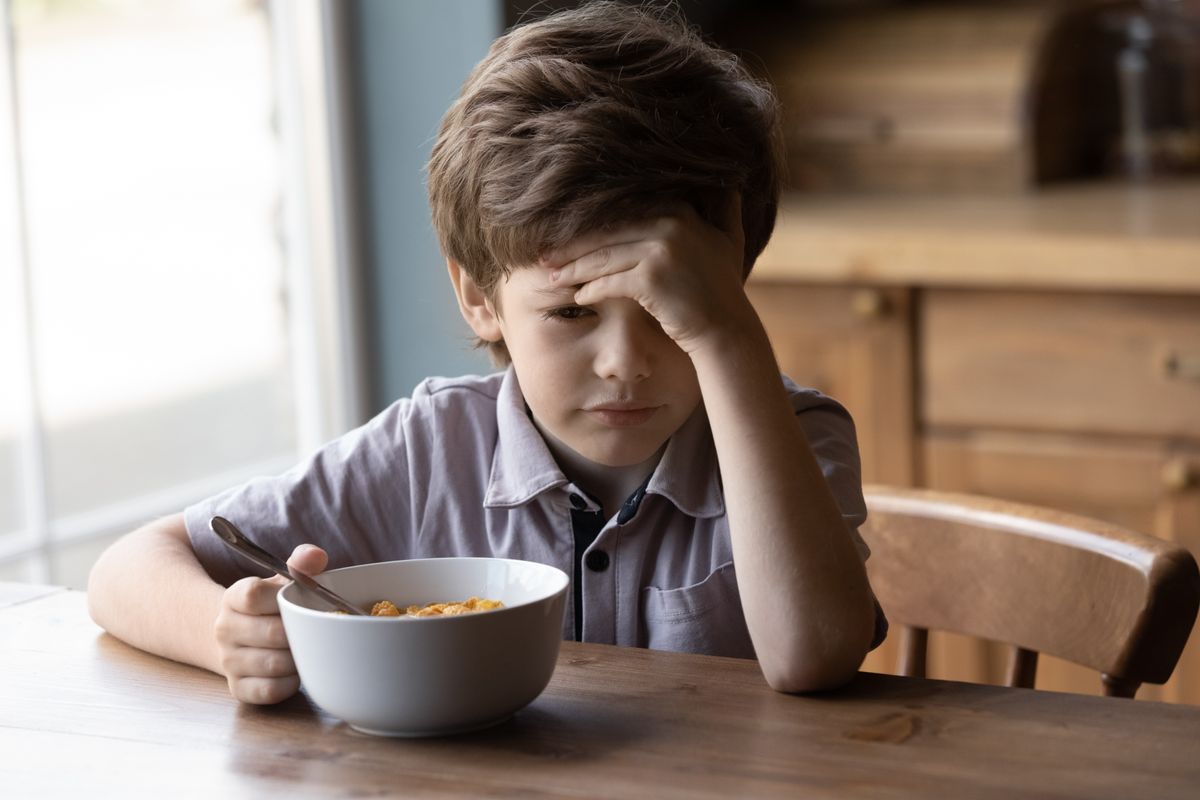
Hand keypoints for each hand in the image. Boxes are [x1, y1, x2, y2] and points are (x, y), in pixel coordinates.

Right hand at [213, 544, 327, 703]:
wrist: (238, 635)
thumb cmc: (270, 606)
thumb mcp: (280, 581)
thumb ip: (300, 565)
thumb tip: (316, 556)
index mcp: (234, 598)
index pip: (254, 595)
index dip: (283, 599)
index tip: (299, 601)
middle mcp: (225, 629)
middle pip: (271, 633)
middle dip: (300, 633)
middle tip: (315, 631)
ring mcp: (229, 661)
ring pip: (273, 664)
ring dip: (298, 659)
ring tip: (307, 649)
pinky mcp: (237, 688)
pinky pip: (269, 691)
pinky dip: (290, 683)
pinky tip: (296, 672)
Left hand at [541, 196, 756, 355]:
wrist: (727, 328)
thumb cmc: (721, 287)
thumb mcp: (727, 238)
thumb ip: (723, 206)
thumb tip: (728, 178)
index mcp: (679, 208)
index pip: (621, 210)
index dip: (590, 223)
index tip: (565, 233)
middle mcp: (671, 222)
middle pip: (606, 232)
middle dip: (572, 246)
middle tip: (546, 257)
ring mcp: (662, 249)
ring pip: (602, 257)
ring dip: (572, 270)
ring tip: (553, 278)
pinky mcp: (651, 279)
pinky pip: (608, 283)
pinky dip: (589, 291)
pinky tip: (578, 298)